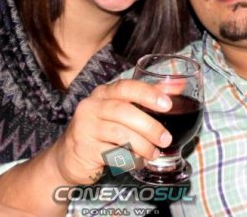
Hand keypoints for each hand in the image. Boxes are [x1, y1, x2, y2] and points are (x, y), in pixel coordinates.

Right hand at [51, 79, 172, 184]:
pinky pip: (113, 154)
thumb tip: (178, 85)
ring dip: (142, 146)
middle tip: (165, 138)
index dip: (147, 94)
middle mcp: (91, 106)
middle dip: (149, 126)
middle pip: (123, 111)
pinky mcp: (84, 149)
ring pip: (119, 134)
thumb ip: (148, 98)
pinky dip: (131, 160)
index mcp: (103, 93)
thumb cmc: (101, 130)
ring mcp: (85, 128)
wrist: (68, 156)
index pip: (126, 87)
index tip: (167, 104)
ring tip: (154, 154)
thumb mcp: (121, 110)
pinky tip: (138, 162)